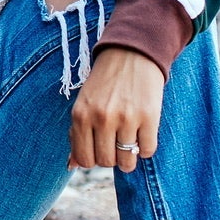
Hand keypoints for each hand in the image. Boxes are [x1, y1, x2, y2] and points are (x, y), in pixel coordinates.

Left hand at [69, 46, 162, 172]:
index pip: (84, 159)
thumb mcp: (83, 104)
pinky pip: (147, 151)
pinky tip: (142, 136)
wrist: (131, 54)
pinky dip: (145, 149)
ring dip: (129, 159)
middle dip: (111, 158)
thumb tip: (70, 166)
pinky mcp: (149, 117)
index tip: (100, 150)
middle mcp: (101, 118)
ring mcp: (126, 118)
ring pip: (127, 161)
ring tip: (130, 145)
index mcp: (81, 116)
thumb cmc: (104, 83)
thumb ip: (76, 134)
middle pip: (106, 162)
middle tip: (116, 145)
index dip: (93, 159)